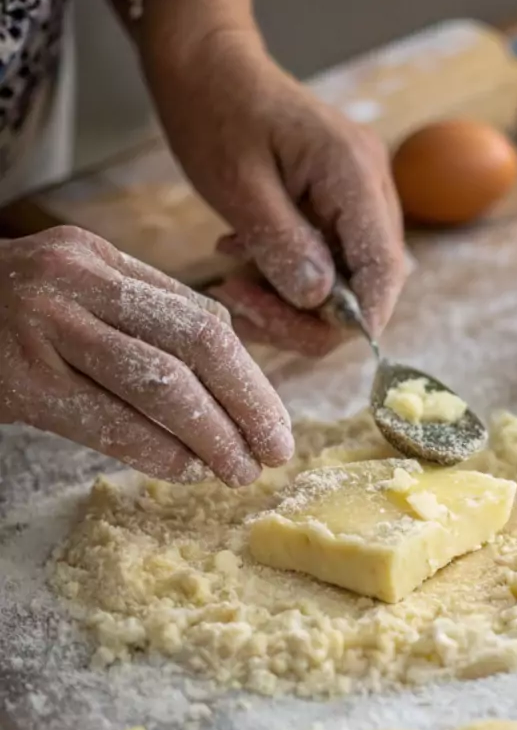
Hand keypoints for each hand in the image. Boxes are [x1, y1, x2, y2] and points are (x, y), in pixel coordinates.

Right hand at [0, 227, 293, 484]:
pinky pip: (108, 420)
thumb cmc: (3, 317)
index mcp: (100, 259)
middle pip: (195, 343)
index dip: (249, 374)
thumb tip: (230, 379)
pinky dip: (156, 450)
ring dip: (213, 434)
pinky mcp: (19, 381)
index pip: (200, 318)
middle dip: (249, 403)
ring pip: (160, 384)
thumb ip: (144, 321)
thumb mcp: (74, 294)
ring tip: (240, 470)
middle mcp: (76, 282)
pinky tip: (185, 471)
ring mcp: (44, 327)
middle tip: (277, 449)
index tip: (273, 417)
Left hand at [146, 31, 406, 354]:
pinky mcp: (340, 203)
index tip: (303, 341)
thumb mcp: (236, 183)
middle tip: (240, 305)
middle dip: (307, 313)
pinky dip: (289, 276)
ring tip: (232, 283)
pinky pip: (329, 260)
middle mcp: (371, 186)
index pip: (383, 268)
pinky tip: (244, 261)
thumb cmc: (213, 107)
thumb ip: (282, 243)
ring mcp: (360, 195)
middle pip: (368, 283)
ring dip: (292, 299)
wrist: (206, 60)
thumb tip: (319, 301)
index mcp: (354, 174)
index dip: (357, 318)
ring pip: (347, 279)